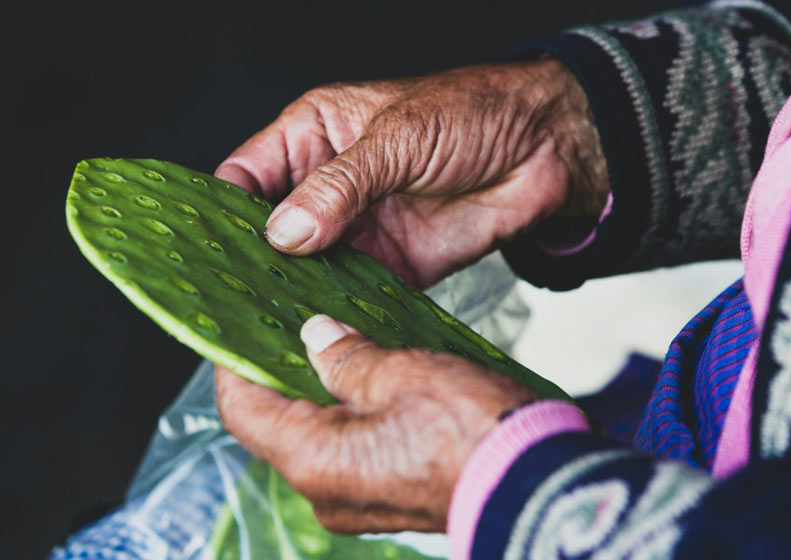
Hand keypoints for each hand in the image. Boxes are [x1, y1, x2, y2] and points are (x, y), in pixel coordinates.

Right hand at [215, 59, 606, 287]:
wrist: (545, 151)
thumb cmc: (471, 114)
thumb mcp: (397, 138)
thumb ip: (339, 187)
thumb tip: (284, 234)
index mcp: (314, 136)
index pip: (246, 177)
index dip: (222, 212)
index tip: (203, 250)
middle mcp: (328, 187)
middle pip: (271, 233)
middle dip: (253, 264)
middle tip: (231, 300)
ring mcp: (359, 229)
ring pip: (308, 270)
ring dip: (292, 296)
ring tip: (266, 325)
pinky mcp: (393, 265)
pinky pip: (353, 294)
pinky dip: (337, 313)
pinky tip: (320, 332)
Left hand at [215, 314, 535, 532]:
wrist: (539, 485)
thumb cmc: (475, 434)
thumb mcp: (402, 374)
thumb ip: (347, 356)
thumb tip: (315, 338)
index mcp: (315, 460)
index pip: (243, 408)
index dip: (235, 361)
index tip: (242, 324)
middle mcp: (326, 491)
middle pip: (278, 423)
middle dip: (282, 372)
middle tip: (295, 324)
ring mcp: (356, 501)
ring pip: (316, 436)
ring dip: (321, 391)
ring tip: (337, 342)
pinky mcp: (387, 499)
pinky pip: (349, 451)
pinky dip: (349, 414)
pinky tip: (370, 377)